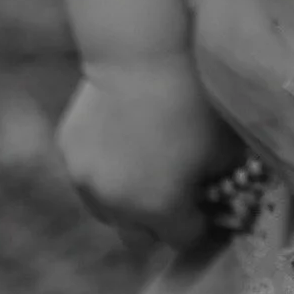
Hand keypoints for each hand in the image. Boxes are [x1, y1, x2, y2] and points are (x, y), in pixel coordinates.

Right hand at [57, 51, 237, 250]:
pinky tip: (122, 140)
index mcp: (160, 210)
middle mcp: (117, 207)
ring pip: (108, 212)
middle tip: (177, 197)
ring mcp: (85, 181)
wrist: (142, 53)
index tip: (208, 207)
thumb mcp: (226, 147)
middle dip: (160, 225)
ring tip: (146, 169)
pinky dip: (105, 170)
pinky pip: (89, 176)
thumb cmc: (194, 100)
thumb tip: (223, 197)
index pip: (184, 240)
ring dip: (127, 203)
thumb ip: (223, 184)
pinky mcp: (68, 153)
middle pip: (140, 239)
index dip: (201, 225)